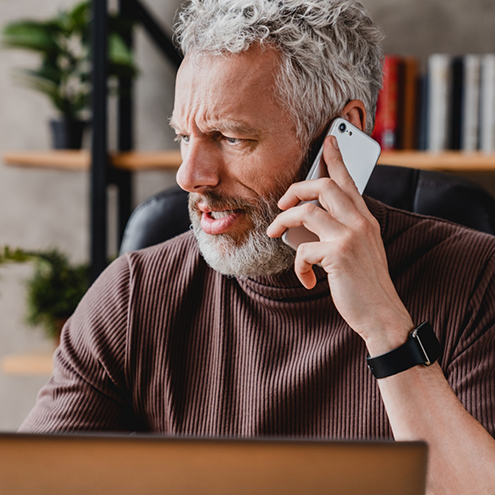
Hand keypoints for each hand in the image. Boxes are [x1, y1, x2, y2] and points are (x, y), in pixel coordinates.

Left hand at [267, 136, 413, 353]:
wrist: (381, 313)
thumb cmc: (365, 283)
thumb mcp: (360, 250)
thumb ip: (342, 230)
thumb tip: (308, 222)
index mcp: (365, 218)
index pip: (349, 180)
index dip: (336, 158)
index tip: (328, 140)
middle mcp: (360, 221)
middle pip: (323, 187)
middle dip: (295, 190)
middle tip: (281, 203)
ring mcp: (350, 236)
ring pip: (306, 212)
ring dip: (283, 222)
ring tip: (275, 234)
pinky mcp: (339, 254)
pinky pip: (303, 249)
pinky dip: (299, 265)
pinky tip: (306, 278)